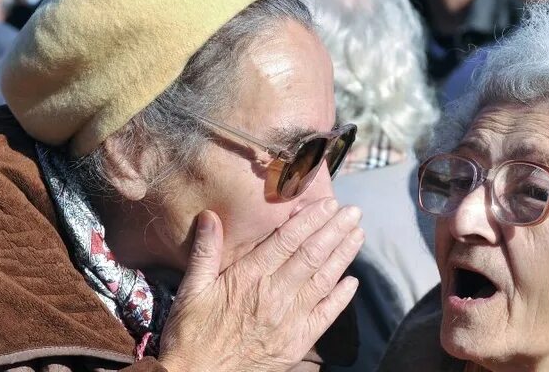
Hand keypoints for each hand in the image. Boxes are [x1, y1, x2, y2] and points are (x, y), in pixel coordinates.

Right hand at [159, 198, 363, 371]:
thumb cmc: (190, 333)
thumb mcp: (191, 289)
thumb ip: (205, 251)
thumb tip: (210, 215)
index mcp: (249, 278)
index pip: (287, 241)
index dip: (310, 220)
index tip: (328, 204)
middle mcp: (274, 296)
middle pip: (311, 256)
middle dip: (334, 231)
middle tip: (353, 212)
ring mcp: (288, 321)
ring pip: (323, 281)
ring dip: (343, 256)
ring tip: (358, 235)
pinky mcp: (296, 344)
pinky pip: (325, 317)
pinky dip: (341, 298)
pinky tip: (352, 281)